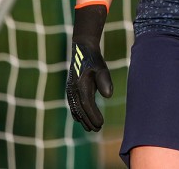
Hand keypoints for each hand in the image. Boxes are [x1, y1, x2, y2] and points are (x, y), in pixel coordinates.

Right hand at [65, 4, 112, 131]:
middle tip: (97, 130)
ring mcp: (70, 89)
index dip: (93, 116)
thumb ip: (104, 81)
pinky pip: (72, 104)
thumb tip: (108, 96)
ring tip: (90, 128)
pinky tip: (81, 119)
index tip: (101, 124)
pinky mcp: (70, 88)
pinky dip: (76, 113)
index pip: (87, 105)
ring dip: (82, 119)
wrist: (82, 49)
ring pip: (75, 108)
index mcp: (80, 85)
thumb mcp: (101, 67)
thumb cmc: (94, 59)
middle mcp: (73, 89)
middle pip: (80, 110)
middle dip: (88, 121)